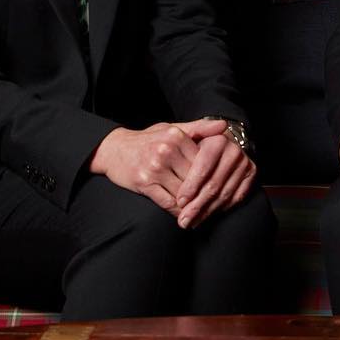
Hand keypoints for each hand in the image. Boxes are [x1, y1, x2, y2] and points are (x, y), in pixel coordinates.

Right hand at [89, 119, 221, 211]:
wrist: (114, 150)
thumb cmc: (148, 140)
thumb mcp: (172, 129)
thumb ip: (199, 128)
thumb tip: (224, 125)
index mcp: (176, 136)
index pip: (204, 161)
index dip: (213, 175)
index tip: (220, 184)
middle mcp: (166, 150)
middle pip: (195, 178)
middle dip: (204, 192)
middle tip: (215, 203)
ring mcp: (154, 167)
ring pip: (183, 192)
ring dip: (192, 204)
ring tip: (202, 211)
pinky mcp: (144, 183)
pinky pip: (168, 203)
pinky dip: (178, 211)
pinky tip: (183, 213)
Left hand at [172, 119, 255, 228]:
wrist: (224, 142)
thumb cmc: (199, 143)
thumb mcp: (189, 137)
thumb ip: (184, 142)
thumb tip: (179, 151)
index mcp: (217, 141)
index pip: (203, 168)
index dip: (191, 187)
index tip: (179, 202)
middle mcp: (233, 151)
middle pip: (214, 185)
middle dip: (197, 205)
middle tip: (184, 220)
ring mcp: (244, 163)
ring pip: (225, 194)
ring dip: (207, 211)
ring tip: (192, 222)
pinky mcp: (252, 174)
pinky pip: (237, 198)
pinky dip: (221, 209)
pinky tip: (207, 215)